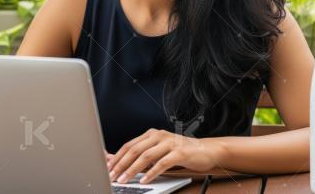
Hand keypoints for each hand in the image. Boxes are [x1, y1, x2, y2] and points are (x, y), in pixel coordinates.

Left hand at [107, 128, 222, 183]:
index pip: (129, 145)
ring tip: (125, 179)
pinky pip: (162, 163)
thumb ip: (141, 154)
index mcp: (152, 134)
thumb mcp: (159, 151)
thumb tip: (118, 160)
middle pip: (135, 150)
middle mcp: (159, 135)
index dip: (117, 157)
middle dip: (121, 164)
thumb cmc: (182, 152)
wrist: (206, 150)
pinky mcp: (179, 152)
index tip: (107, 168)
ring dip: (133, 169)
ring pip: (146, 156)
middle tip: (112, 175)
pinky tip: (145, 180)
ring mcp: (170, 143)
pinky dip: (151, 173)